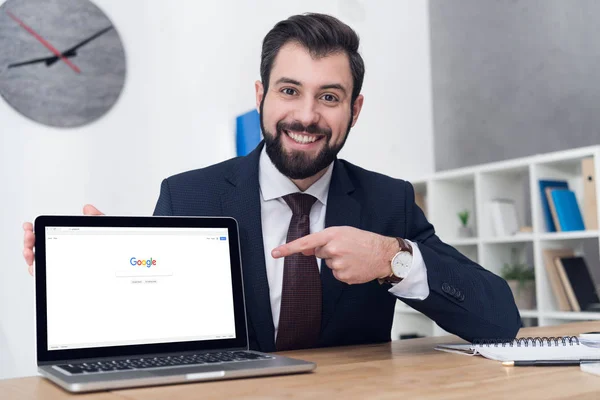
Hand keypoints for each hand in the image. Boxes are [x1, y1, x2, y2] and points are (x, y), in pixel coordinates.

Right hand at [23, 204, 103, 275]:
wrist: (120, 266)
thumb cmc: (111, 251)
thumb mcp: (104, 233)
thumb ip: (97, 220)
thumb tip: (88, 209)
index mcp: (68, 242)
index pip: (47, 235)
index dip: (36, 230)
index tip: (30, 226)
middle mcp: (61, 255)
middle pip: (38, 248)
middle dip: (29, 241)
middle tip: (30, 236)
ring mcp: (61, 267)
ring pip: (38, 262)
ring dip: (29, 255)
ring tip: (29, 251)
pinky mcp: (63, 280)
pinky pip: (45, 277)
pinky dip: (37, 271)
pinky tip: (35, 266)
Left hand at [271, 226, 397, 284]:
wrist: (383, 254)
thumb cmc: (363, 240)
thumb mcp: (342, 233)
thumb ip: (322, 241)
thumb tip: (304, 250)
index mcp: (332, 235)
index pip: (306, 242)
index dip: (288, 249)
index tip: (275, 253)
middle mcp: (333, 249)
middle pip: (319, 253)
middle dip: (329, 251)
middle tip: (346, 248)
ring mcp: (339, 264)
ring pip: (328, 265)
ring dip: (337, 261)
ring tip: (353, 256)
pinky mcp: (344, 276)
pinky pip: (336, 274)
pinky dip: (344, 270)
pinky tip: (354, 265)